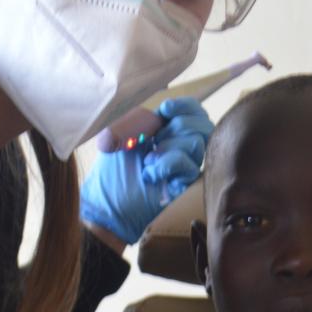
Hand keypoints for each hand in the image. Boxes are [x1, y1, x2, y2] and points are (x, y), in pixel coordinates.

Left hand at [80, 97, 213, 244]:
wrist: (107, 205)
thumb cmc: (111, 173)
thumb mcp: (121, 136)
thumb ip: (141, 120)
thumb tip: (160, 115)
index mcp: (167, 131)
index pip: (194, 112)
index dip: (186, 106)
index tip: (165, 110)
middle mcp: (181, 147)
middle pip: (204, 125)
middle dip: (180, 125)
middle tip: (156, 139)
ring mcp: (184, 167)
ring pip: (197, 144)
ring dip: (169, 147)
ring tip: (148, 161)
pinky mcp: (184, 184)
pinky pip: (188, 165)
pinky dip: (166, 165)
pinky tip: (150, 174)